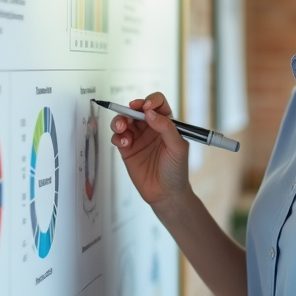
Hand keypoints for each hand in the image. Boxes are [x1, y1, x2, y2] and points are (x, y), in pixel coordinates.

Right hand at [110, 93, 191, 212]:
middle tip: (128, 115)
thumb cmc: (176, 170)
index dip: (150, 101)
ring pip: (124, 121)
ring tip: (121, 128)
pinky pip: (118, 137)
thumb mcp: (178, 147)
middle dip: (130, 109)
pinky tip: (124, 143)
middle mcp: (151, 128)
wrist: (166, 194)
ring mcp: (138, 138)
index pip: (157, 103)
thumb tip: (150, 113)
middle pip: (136, 109)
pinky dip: (117, 136)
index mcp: (166, 123)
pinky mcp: (127, 150)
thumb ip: (166, 127)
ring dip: (120, 120)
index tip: (146, 108)